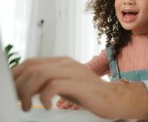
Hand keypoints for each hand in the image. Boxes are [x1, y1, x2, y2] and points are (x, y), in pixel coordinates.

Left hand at [12, 56, 147, 119]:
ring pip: (39, 74)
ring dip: (28, 92)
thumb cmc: (89, 95)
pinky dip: (44, 97)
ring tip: (28, 106)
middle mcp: (67, 63)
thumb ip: (48, 81)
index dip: (16, 75)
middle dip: (19, 85)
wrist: (114, 99)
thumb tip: (24, 87)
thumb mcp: (65, 85)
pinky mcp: (80, 84)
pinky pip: (53, 85)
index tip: (12, 91)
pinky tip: (47, 106)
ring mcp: (74, 72)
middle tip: (19, 101)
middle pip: (32, 67)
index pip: (30, 62)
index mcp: (62, 62)